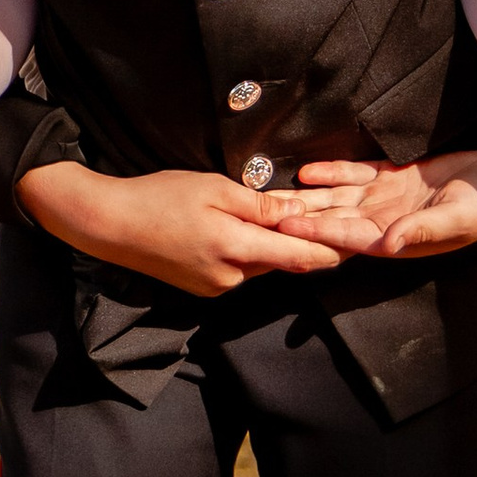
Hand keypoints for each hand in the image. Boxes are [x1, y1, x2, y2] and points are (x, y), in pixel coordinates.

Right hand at [20, 162, 366, 298]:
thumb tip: (300, 213)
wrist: (109, 225)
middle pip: (285, 261)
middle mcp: (232, 278)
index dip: (337, 249)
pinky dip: (253, 250)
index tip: (366, 240)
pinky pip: (241, 268)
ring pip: (263, 264)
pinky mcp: (204, 288)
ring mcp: (217, 287)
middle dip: (310, 242)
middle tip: (339, 218)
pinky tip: (250, 228)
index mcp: (238, 250)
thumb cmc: (160, 197)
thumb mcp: (215, 188)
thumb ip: (261, 206)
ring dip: (279, 245)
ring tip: (296, 218)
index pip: (302, 256)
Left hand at [283, 145, 476, 259]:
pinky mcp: (395, 176)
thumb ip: (421, 230)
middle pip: (333, 219)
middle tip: (261, 212)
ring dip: (307, 196)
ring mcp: (388, 198)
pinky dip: (332, 173)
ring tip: (271, 193)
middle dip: (299, 216)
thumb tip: (388, 245)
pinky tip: (307, 171)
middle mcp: (385, 221)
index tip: (287, 227)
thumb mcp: (458, 218)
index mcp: (397, 237)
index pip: (347, 236)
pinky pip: (356, 175)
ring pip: (337, 198)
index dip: (317, 231)